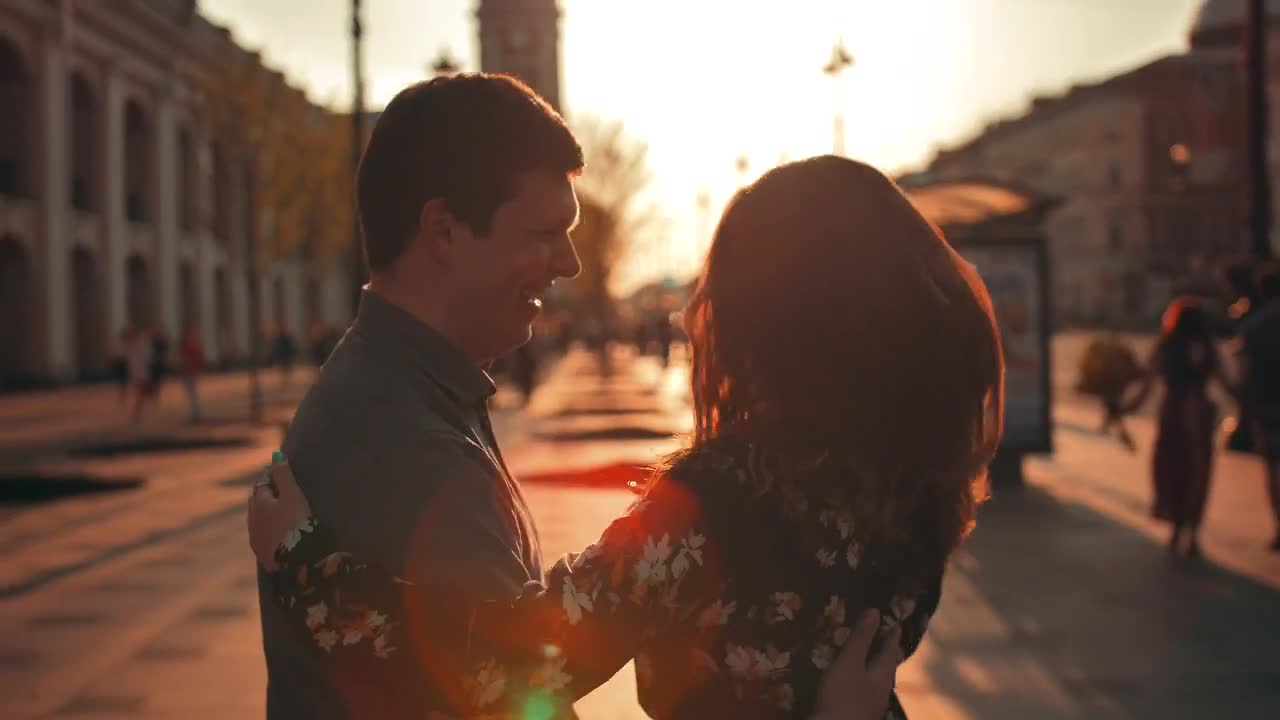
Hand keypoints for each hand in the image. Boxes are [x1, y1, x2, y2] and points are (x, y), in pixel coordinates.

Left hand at [246, 456, 311, 570]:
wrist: (295, 559)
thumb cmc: (296, 523)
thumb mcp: (293, 495)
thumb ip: (284, 475)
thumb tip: (276, 454)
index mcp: (260, 503)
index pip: (262, 484)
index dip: (269, 478)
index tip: (277, 474)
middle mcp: (253, 519)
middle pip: (255, 502)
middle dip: (263, 494)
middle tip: (276, 490)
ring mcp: (255, 537)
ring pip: (255, 519)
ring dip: (262, 513)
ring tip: (275, 512)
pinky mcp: (261, 552)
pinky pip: (260, 536)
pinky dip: (265, 529)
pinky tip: (273, 533)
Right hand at [813, 609, 902, 719]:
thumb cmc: (843, 696)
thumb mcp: (850, 663)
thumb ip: (861, 638)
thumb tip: (875, 612)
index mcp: (883, 675)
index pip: (891, 649)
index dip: (891, 632)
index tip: (892, 618)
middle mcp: (882, 690)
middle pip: (885, 665)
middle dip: (881, 649)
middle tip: (877, 633)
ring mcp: (871, 703)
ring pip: (874, 679)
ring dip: (870, 664)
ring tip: (861, 653)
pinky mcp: (857, 712)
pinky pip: (862, 689)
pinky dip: (859, 677)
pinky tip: (850, 679)